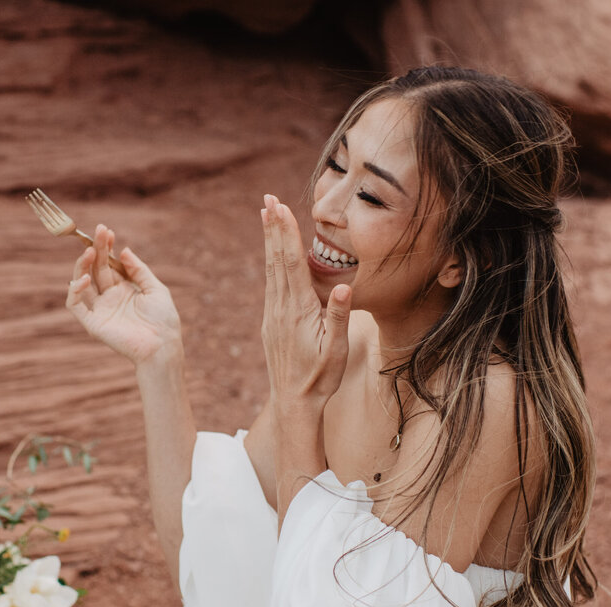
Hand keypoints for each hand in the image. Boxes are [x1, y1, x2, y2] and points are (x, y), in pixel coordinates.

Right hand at [66, 224, 181, 365]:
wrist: (162, 346)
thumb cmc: (163, 319)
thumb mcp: (155, 288)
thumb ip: (138, 269)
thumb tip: (123, 250)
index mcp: (124, 289)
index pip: (109, 264)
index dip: (106, 247)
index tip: (106, 231)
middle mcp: (109, 297)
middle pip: (96, 269)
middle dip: (96, 250)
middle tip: (99, 232)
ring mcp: (100, 310)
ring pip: (82, 283)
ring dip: (83, 265)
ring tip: (89, 250)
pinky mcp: (93, 323)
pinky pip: (76, 305)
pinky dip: (75, 291)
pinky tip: (84, 278)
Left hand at [261, 194, 350, 414]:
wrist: (293, 403)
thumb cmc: (320, 378)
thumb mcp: (336, 350)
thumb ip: (339, 317)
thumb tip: (345, 286)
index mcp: (297, 311)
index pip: (291, 263)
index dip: (285, 234)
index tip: (279, 208)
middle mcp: (280, 308)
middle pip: (276, 260)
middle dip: (273, 227)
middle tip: (267, 199)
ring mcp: (272, 314)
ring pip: (270, 269)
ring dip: (269, 240)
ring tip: (266, 215)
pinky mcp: (271, 321)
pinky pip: (271, 283)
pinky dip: (271, 261)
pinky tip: (272, 252)